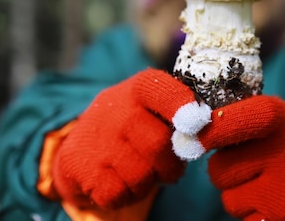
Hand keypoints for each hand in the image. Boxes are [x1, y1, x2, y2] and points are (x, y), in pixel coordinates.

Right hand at [52, 69, 209, 209]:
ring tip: (142, 172)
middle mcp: (116, 109)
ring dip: (148, 182)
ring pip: (140, 174)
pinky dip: (125, 195)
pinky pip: (116, 193)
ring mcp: (97, 138)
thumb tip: (204, 132)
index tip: (197, 121)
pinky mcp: (80, 166)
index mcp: (139, 89)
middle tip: (170, 168)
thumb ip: (178, 116)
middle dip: (171, 164)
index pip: (160, 89)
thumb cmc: (133, 124)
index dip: (180, 105)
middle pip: (158, 143)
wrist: (82, 142)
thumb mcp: (152, 108)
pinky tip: (121, 181)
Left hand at [198, 96, 284, 220]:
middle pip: (220, 168)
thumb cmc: (282, 151)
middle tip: (250, 166)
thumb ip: (232, 120)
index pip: (234, 119)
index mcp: (282, 119)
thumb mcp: (270, 123)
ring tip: (265, 185)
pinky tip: (271, 204)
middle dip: (224, 170)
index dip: (210, 129)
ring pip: (228, 197)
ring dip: (237, 194)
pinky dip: (250, 214)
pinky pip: (242, 219)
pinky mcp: (283, 220)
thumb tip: (187, 135)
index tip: (192, 131)